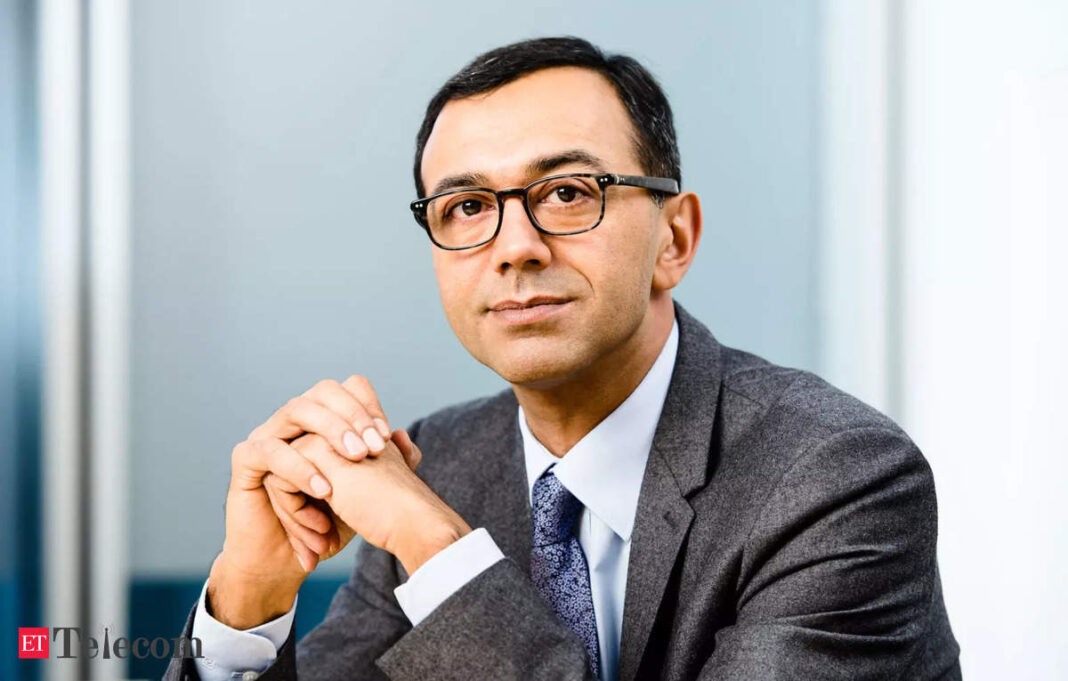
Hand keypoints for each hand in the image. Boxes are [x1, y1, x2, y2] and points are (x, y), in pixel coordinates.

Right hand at [208, 376, 396, 628]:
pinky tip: (323, 490)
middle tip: (371, 450)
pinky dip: (299, 468)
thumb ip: (387, 465)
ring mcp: (268, 435)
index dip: (367, 407)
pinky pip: (270, 450)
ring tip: (353, 463)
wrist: (288, 561)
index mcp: (323, 423)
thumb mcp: (364, 493)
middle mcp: (295, 421)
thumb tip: (402, 436)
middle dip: (351, 417)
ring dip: (328, 434)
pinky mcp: (246, 459)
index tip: (384, 439)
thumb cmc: (328, 524)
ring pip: (296, 409)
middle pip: (323, 391)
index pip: (348, 389)